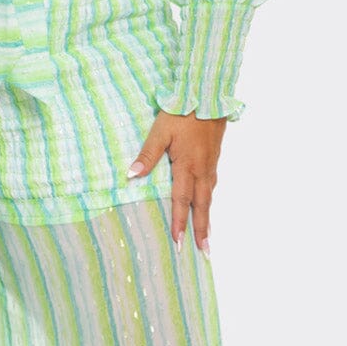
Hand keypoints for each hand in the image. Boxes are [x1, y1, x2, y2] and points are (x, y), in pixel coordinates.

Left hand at [128, 109, 226, 253]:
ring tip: (207, 234)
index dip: (180, 223)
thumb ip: (147, 154)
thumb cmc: (181, 111)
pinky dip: (210, 199)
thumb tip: (132, 175)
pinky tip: (207, 201)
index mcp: (187, 166)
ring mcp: (211, 163)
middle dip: (201, 230)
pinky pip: (212, 184)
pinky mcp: (214, 156)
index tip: (179, 243)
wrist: (207, 93)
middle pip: (202, 205)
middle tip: (205, 251)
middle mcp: (202, 169)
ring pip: (209, 196)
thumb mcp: (160, 131)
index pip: (182, 201)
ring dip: (207, 217)